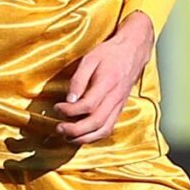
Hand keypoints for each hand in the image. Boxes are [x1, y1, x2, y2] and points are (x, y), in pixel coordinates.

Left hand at [52, 15, 154, 143]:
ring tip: (68, 137)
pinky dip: (94, 136)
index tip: (57, 107)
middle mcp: (115, 98)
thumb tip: (69, 99)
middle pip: (96, 122)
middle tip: (59, 128)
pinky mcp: (120, 109)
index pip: (88, 105)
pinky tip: (82, 135)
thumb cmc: (110, 54)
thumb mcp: (90, 59)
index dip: (70, 111)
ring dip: (84, 138)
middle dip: (75, 130)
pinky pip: (108, 128)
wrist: (133, 51)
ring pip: (103, 130)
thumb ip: (79, 80)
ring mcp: (119, 106)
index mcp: (107, 84)